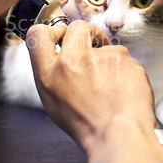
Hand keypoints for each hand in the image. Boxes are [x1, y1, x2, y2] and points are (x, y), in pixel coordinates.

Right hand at [25, 20, 154, 152]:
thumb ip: (50, 75)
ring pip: (105, 46)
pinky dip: (125, 71)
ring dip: (108, 59)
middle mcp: (72, 60)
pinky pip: (124, 58)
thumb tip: (55, 57)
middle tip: (92, 44)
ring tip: (110, 85)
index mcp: (49, 73)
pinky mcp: (123, 59)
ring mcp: (100, 57)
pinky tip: (122, 89)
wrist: (118, 135)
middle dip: (86, 33)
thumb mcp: (52, 102)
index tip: (59, 36)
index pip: (37, 34)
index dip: (49, 31)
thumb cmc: (87, 125)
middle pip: (76, 27)